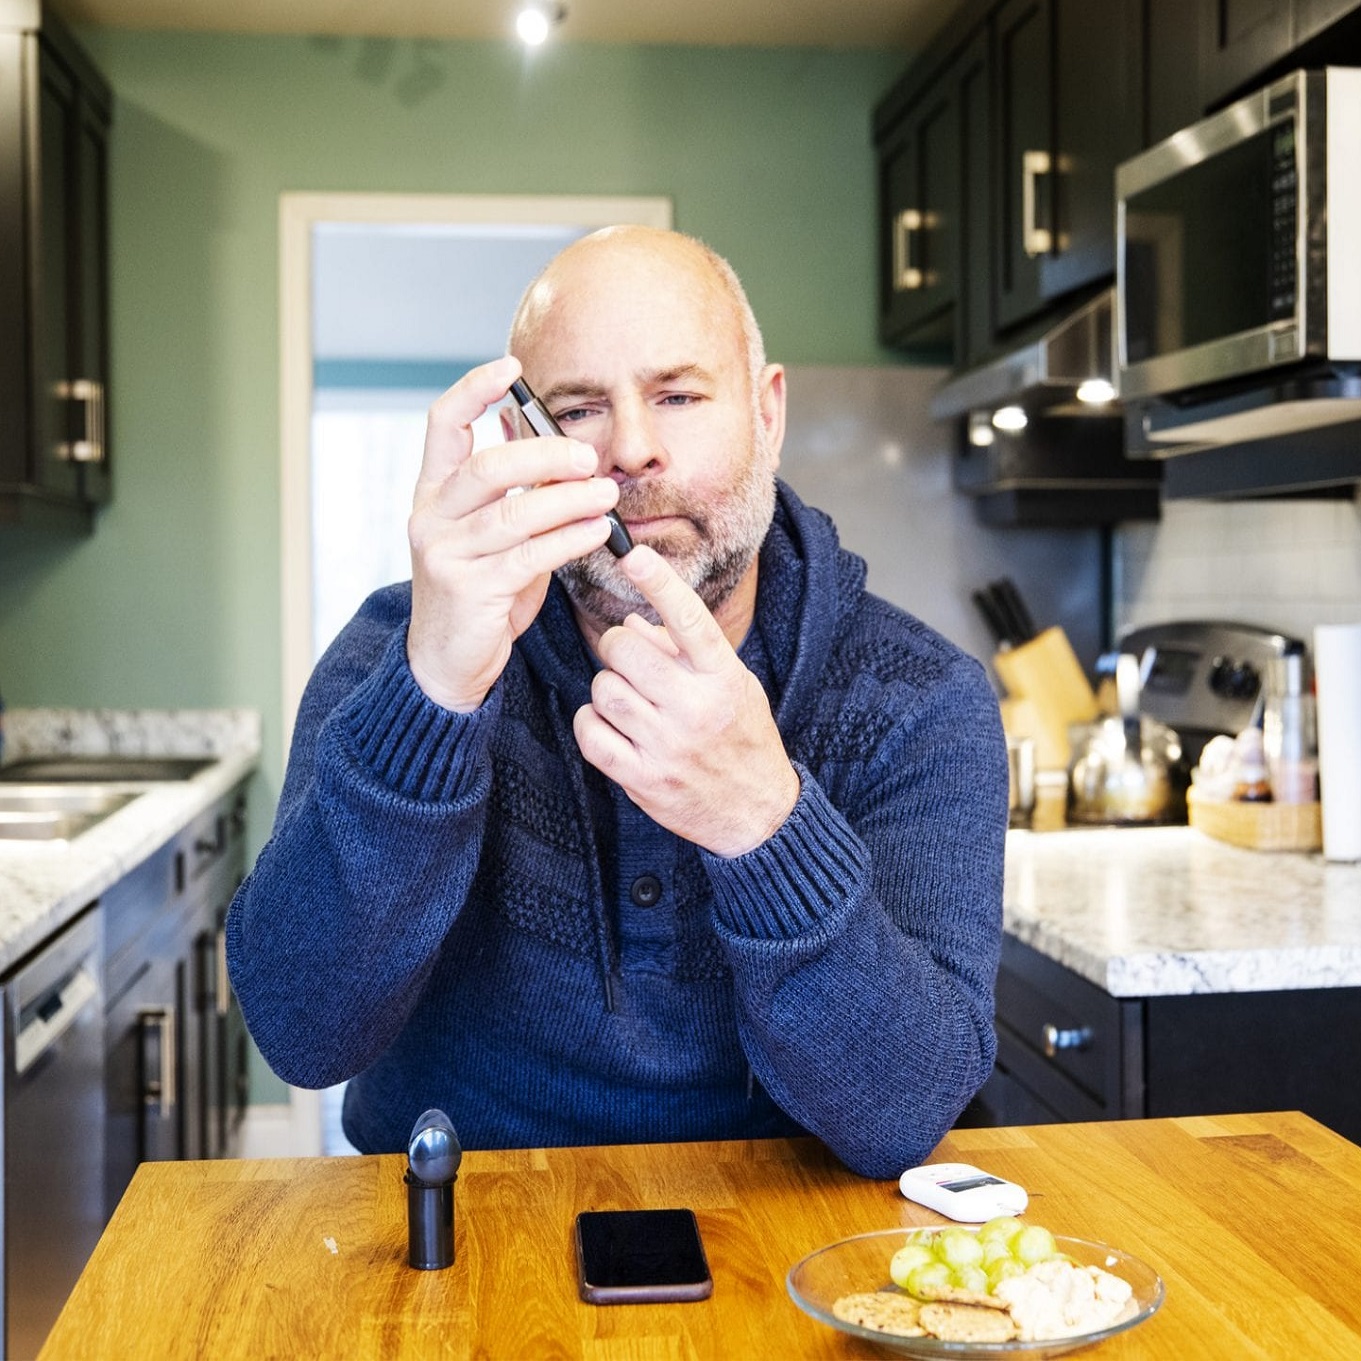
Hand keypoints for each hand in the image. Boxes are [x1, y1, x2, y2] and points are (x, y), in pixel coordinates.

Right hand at [407, 356, 620, 711]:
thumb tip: (550, 437)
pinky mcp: (469, 591)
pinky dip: (568, 540)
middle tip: (589, 457)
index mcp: (433, 492)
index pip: (442, 424)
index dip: (473, 389)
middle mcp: (431, 517)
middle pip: (487, 467)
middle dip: (543, 455)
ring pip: (513, 515)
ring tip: (608, 495)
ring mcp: (446, 555)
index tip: (511, 367)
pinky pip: (529, 557)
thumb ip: (513, 489)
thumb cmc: (480, 588)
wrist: (447, 661)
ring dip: (568, 500)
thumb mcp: (493, 532)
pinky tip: (597, 531)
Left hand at [573, 545, 800, 856]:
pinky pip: (592, 733)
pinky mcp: (643, 778)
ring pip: (604, 688)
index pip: (689, 619)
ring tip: (627, 698)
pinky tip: (609, 724)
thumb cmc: (743, 738)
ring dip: (606, 686)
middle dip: (617, 645)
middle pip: (626, 649)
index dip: (659, 582)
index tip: (634, 554)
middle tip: (626, 656)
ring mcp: (667, 745)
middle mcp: (696, 708)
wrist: (757, 814)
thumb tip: (634, 621)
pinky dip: (591, 722)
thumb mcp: (731, 684)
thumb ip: (684, 652)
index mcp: (723, 677)